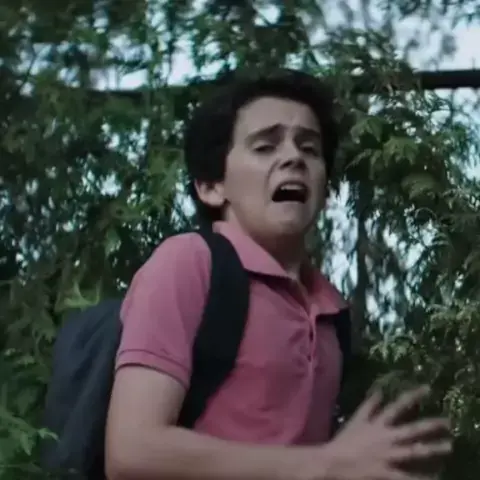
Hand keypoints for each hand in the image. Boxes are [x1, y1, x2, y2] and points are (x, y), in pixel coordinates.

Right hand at [321, 386, 450, 479]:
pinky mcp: (387, 472)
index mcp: (378, 423)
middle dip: (430, 425)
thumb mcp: (356, 419)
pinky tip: (435, 476)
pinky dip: (422, 477)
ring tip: (448, 446)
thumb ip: (368, 405)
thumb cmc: (345, 441)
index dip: (413, 396)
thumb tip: (380, 390)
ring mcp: (388, 455)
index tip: (428, 389)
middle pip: (412, 429)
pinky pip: (408, 476)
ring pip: (414, 451)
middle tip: (448, 422)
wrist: (333, 462)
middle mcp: (386, 437)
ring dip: (432, 448)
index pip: (398, 406)